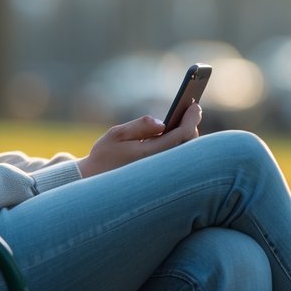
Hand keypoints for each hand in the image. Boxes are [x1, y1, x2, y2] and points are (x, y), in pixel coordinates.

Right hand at [77, 102, 201, 177]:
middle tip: (192, 110)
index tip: (195, 106)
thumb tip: (161, 123)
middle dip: (191, 125)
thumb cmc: (104, 156)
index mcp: (149, 154)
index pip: (181, 134)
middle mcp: (160, 166)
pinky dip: (181, 146)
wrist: (95, 184)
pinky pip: (177, 160)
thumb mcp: (116, 135)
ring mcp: (162, 174)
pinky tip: (177, 136)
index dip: (191, 118)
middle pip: (188, 144)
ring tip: (186, 121)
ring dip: (187, 137)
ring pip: (184, 154)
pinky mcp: (160, 178)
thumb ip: (139, 126)